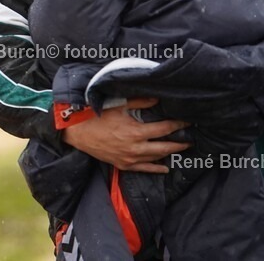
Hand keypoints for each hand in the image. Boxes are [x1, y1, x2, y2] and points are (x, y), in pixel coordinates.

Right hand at [62, 98, 189, 172]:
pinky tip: (165, 167)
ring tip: (180, 148)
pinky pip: (144, 169)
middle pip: (165, 147)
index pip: (164, 129)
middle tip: (191, 139)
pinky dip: (156, 168)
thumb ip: (139, 102)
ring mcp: (129, 158)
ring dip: (169, 153)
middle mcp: (135, 148)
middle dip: (179, 142)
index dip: (177, 125)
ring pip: (156, 158)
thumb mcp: (117, 106)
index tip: (187, 121)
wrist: (76, 133)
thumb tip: (157, 99)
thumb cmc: (95, 117)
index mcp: (135, 132)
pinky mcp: (123, 165)